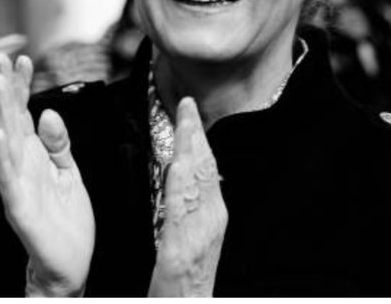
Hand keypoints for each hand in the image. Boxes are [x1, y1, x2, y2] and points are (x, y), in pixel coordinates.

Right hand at [0, 54, 93, 296]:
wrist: (70, 262)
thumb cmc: (67, 218)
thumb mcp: (69, 172)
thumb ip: (58, 143)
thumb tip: (46, 111)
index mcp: (35, 156)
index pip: (26, 114)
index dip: (23, 87)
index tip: (24, 58)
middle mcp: (22, 167)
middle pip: (12, 121)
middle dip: (7, 90)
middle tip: (2, 59)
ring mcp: (18, 185)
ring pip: (6, 143)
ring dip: (2, 113)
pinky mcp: (20, 206)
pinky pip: (8, 178)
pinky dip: (2, 156)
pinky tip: (0, 135)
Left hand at [149, 98, 227, 297]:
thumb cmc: (184, 287)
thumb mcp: (193, 243)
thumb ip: (191, 212)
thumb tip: (185, 179)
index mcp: (213, 218)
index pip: (207, 170)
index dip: (200, 140)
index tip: (192, 115)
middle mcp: (211, 222)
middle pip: (205, 169)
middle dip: (196, 134)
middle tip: (189, 104)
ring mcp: (198, 236)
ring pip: (196, 183)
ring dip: (190, 149)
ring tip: (185, 122)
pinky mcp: (180, 253)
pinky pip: (180, 213)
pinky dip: (181, 185)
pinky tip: (177, 165)